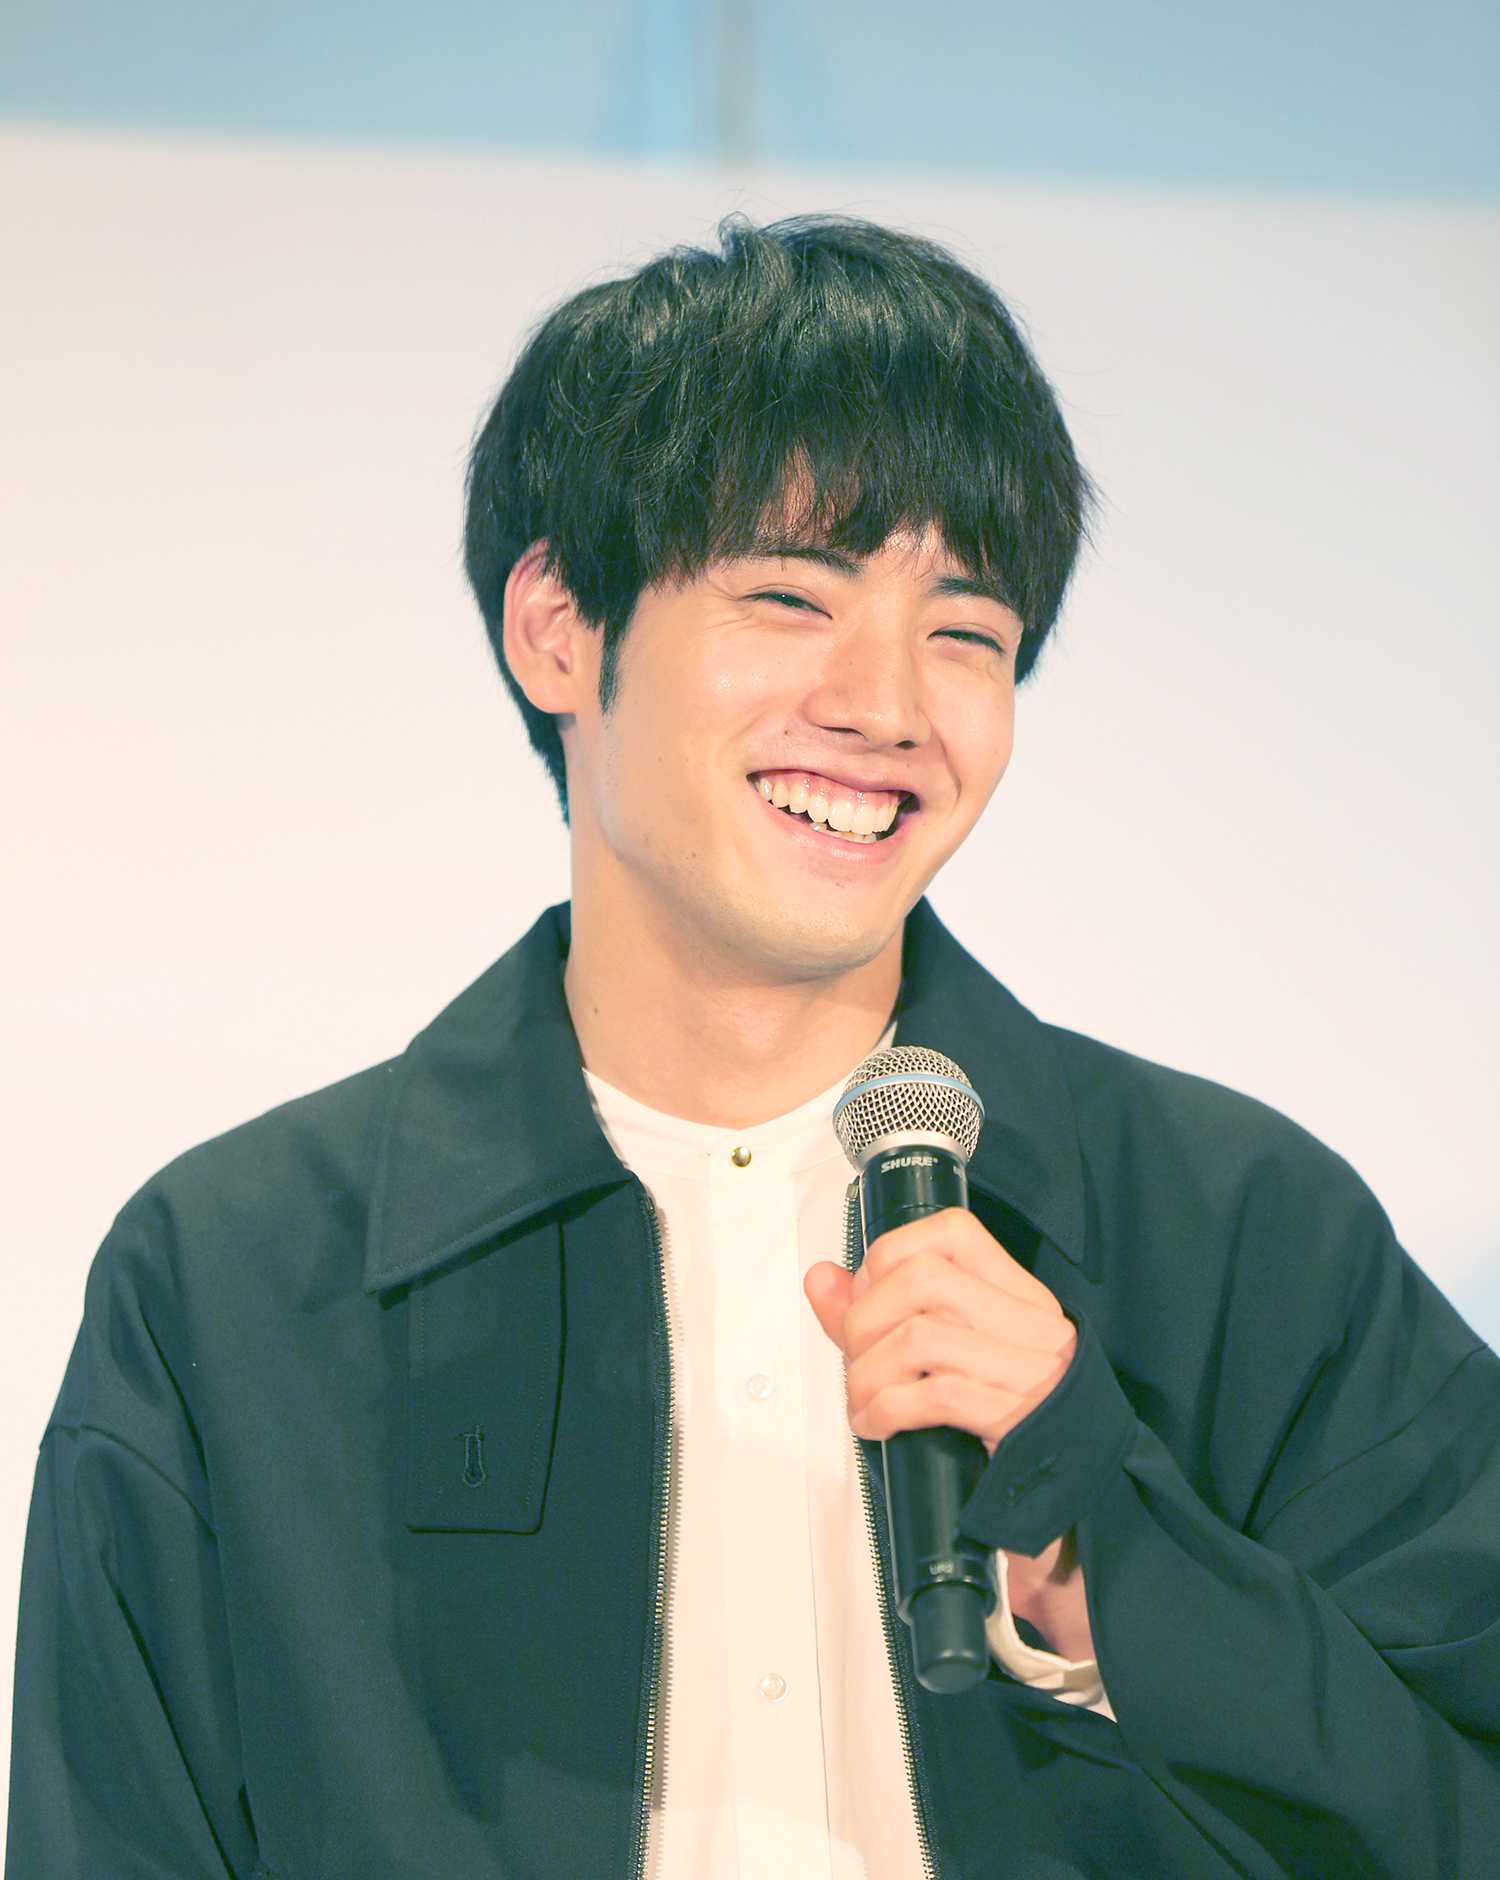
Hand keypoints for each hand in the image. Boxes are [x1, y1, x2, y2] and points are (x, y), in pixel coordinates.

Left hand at [804, 1206, 1075, 1451]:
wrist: (1070, 1485)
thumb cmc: (1008, 1420)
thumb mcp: (953, 1356)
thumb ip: (882, 1313)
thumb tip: (822, 1278)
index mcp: (1021, 1298)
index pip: (953, 1233)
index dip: (890, 1254)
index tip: (867, 1294)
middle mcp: (1032, 1326)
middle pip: (922, 1279)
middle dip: (864, 1318)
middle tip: (856, 1355)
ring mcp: (1029, 1372)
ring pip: (920, 1336)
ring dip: (867, 1371)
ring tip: (861, 1396)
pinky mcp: (1016, 1421)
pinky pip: (934, 1397)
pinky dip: (886, 1409)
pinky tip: (877, 1423)